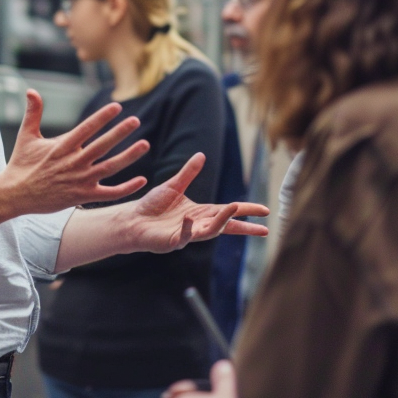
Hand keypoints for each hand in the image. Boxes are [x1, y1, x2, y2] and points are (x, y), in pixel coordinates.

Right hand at [5, 90, 149, 214]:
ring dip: (129, 156)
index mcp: (62, 146)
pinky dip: (126, 188)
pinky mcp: (82, 196)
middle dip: (120, 132)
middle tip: (136, 120)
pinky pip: (109, 193)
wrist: (14, 195)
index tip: (117, 107)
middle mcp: (73, 162)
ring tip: (145, 144)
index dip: (102, 117)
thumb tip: (31, 90)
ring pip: (110, 167)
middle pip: (102, 145)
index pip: (86, 128)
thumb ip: (33, 113)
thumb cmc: (21, 164)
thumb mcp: (26, 136)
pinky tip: (142, 180)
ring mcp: (79, 180)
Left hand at [123, 151, 268, 254]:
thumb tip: (202, 155)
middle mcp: (197, 225)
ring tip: (232, 208)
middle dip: (244, 226)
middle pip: (226, 226)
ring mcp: (186, 235)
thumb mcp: (173, 186)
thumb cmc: (153, 205)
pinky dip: (186, 229)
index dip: (246, 211)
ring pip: (209, 232)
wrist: (132, 219)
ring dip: (221, 222)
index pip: (228, 211)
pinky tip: (188, 220)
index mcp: (201, 212)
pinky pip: (182, 237)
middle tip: (264, 229)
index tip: (264, 210)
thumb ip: (188, 173)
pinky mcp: (172, 242)